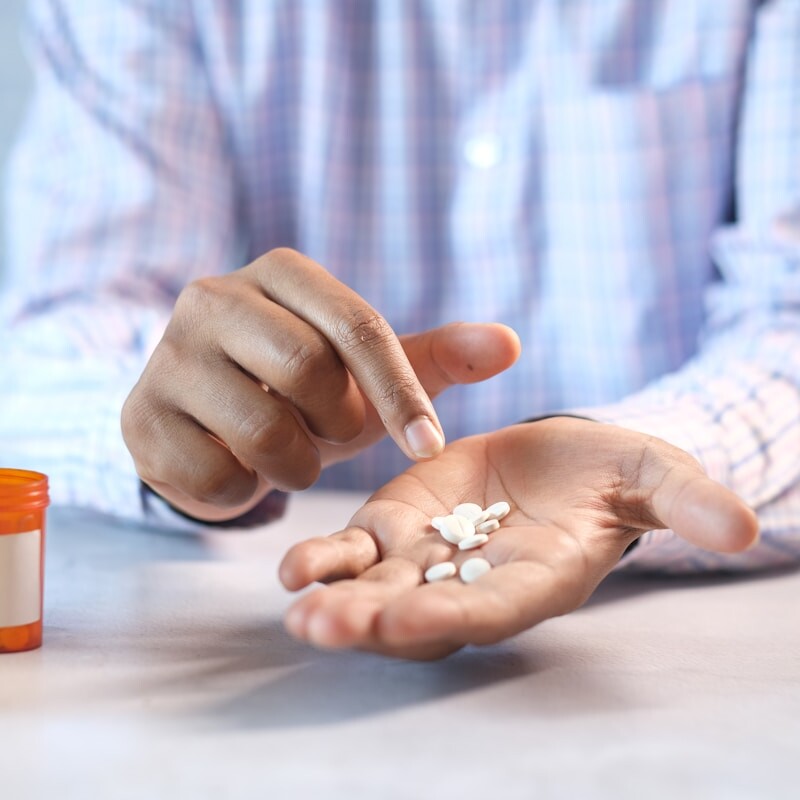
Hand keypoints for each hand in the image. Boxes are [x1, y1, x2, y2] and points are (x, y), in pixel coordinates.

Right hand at [121, 248, 519, 520]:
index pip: (358, 326)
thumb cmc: (305, 389)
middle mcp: (213, 297)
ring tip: (287, 450)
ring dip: (296, 463)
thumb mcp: (371, 371)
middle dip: (337, 425)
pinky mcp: (139, 417)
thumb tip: (510, 344)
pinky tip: (239, 467)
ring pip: (263, 431)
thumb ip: (438, 356)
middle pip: (308, 374)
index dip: (401, 393)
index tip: (430, 448)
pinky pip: (217, 475)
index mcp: (280, 272)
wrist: (212, 419)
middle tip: (328, 433)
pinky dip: (247, 490)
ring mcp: (166, 356)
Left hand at [279, 417, 758, 659]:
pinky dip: (327, 559)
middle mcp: (474, 582)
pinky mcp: (398, 524)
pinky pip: (357, 550)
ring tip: (298, 607)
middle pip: (420, 614)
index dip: (455, 617)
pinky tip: (291, 567)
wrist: (559, 459)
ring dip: (337, 600)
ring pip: (377, 590)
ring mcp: (429, 557)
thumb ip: (684, 502)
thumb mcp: (652, 473)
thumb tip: (745, 527)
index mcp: (534, 579)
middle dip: (375, 624)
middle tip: (326, 626)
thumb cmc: (613, 473)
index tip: (412, 621)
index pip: (493, 610)